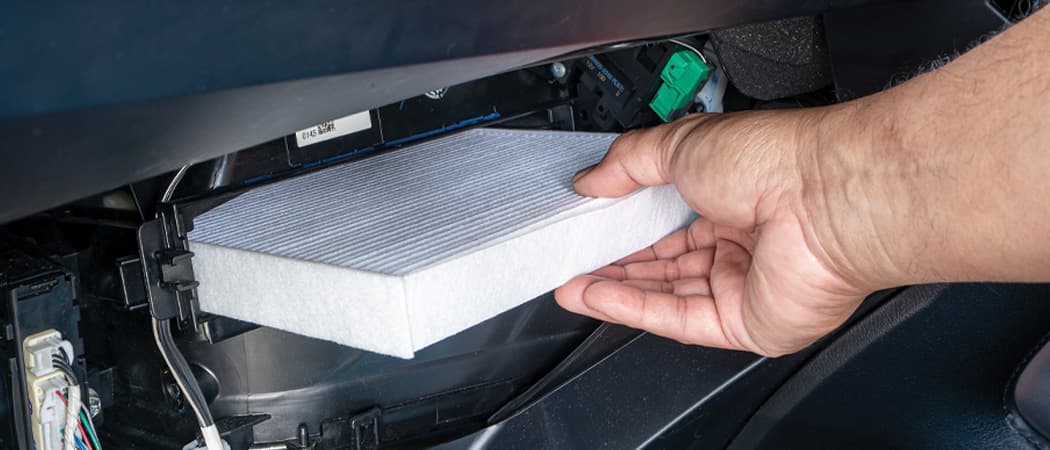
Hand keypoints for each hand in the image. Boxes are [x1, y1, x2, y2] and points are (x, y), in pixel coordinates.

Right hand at [555, 110, 874, 356]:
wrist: (824, 199)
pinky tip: (597, 296)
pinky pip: (678, 320)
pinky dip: (634, 309)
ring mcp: (744, 285)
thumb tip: (591, 179)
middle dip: (616, 265)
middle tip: (573, 262)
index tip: (588, 230)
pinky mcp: (745, 323)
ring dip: (616, 290)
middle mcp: (742, 244)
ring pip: (667, 296)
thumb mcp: (681, 143)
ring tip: (572, 283)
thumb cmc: (775, 162)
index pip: (668, 223)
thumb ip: (628, 163)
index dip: (626, 228)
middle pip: (665, 264)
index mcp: (734, 197)